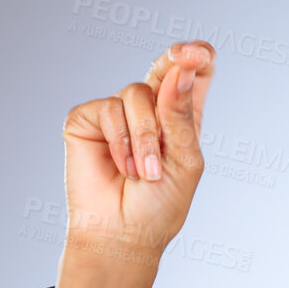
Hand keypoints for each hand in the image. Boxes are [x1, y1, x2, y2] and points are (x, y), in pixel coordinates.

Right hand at [43, 41, 215, 287]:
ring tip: (145, 173)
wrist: (122, 235)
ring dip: (146, 137)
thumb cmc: (158, 206)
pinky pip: (109, 109)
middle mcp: (149, 110)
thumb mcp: (184, 161)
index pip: (192, 77)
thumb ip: (180, 117)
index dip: (196, 58)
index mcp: (180, 118)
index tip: (201, 51)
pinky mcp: (87, 119)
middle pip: (164, 67)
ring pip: (137, 93)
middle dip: (175, 59)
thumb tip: (178, 72)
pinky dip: (121, 141)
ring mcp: (117, 113)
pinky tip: (123, 167)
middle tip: (186, 54)